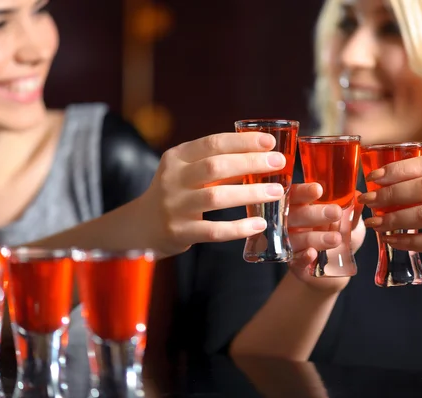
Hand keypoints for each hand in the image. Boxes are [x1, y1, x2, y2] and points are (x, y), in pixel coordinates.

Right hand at [138, 132, 286, 257]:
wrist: (142, 226)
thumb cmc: (176, 194)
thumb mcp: (187, 172)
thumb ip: (216, 163)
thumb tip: (261, 155)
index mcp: (177, 157)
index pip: (213, 143)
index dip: (243, 142)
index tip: (270, 142)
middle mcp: (173, 179)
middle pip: (216, 166)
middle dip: (251, 163)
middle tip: (279, 163)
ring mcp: (174, 206)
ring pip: (217, 197)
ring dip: (250, 193)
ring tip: (276, 192)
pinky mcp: (179, 232)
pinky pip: (214, 230)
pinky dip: (239, 227)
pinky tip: (260, 224)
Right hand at [287, 185, 364, 292]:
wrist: (333, 270)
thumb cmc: (338, 238)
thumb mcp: (347, 222)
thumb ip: (352, 211)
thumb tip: (359, 196)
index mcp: (299, 208)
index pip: (295, 196)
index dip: (304, 192)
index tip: (318, 190)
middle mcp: (291, 225)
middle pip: (294, 216)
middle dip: (314, 214)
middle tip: (336, 212)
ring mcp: (291, 245)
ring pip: (297, 239)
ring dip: (315, 238)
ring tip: (336, 239)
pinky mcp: (295, 265)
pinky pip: (296, 261)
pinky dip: (303, 257)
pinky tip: (312, 254)